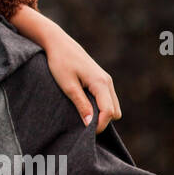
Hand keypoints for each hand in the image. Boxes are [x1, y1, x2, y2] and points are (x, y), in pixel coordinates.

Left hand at [30, 16, 121, 131]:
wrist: (58, 43)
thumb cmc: (60, 62)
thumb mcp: (68, 86)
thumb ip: (81, 105)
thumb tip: (90, 123)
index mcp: (100, 83)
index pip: (108, 112)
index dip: (99, 125)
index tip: (85, 132)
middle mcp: (107, 81)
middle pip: (115, 111)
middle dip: (103, 120)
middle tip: (83, 122)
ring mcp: (106, 79)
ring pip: (113, 106)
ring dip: (102, 113)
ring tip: (83, 114)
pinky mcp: (101, 79)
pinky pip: (107, 99)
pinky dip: (100, 106)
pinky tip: (85, 105)